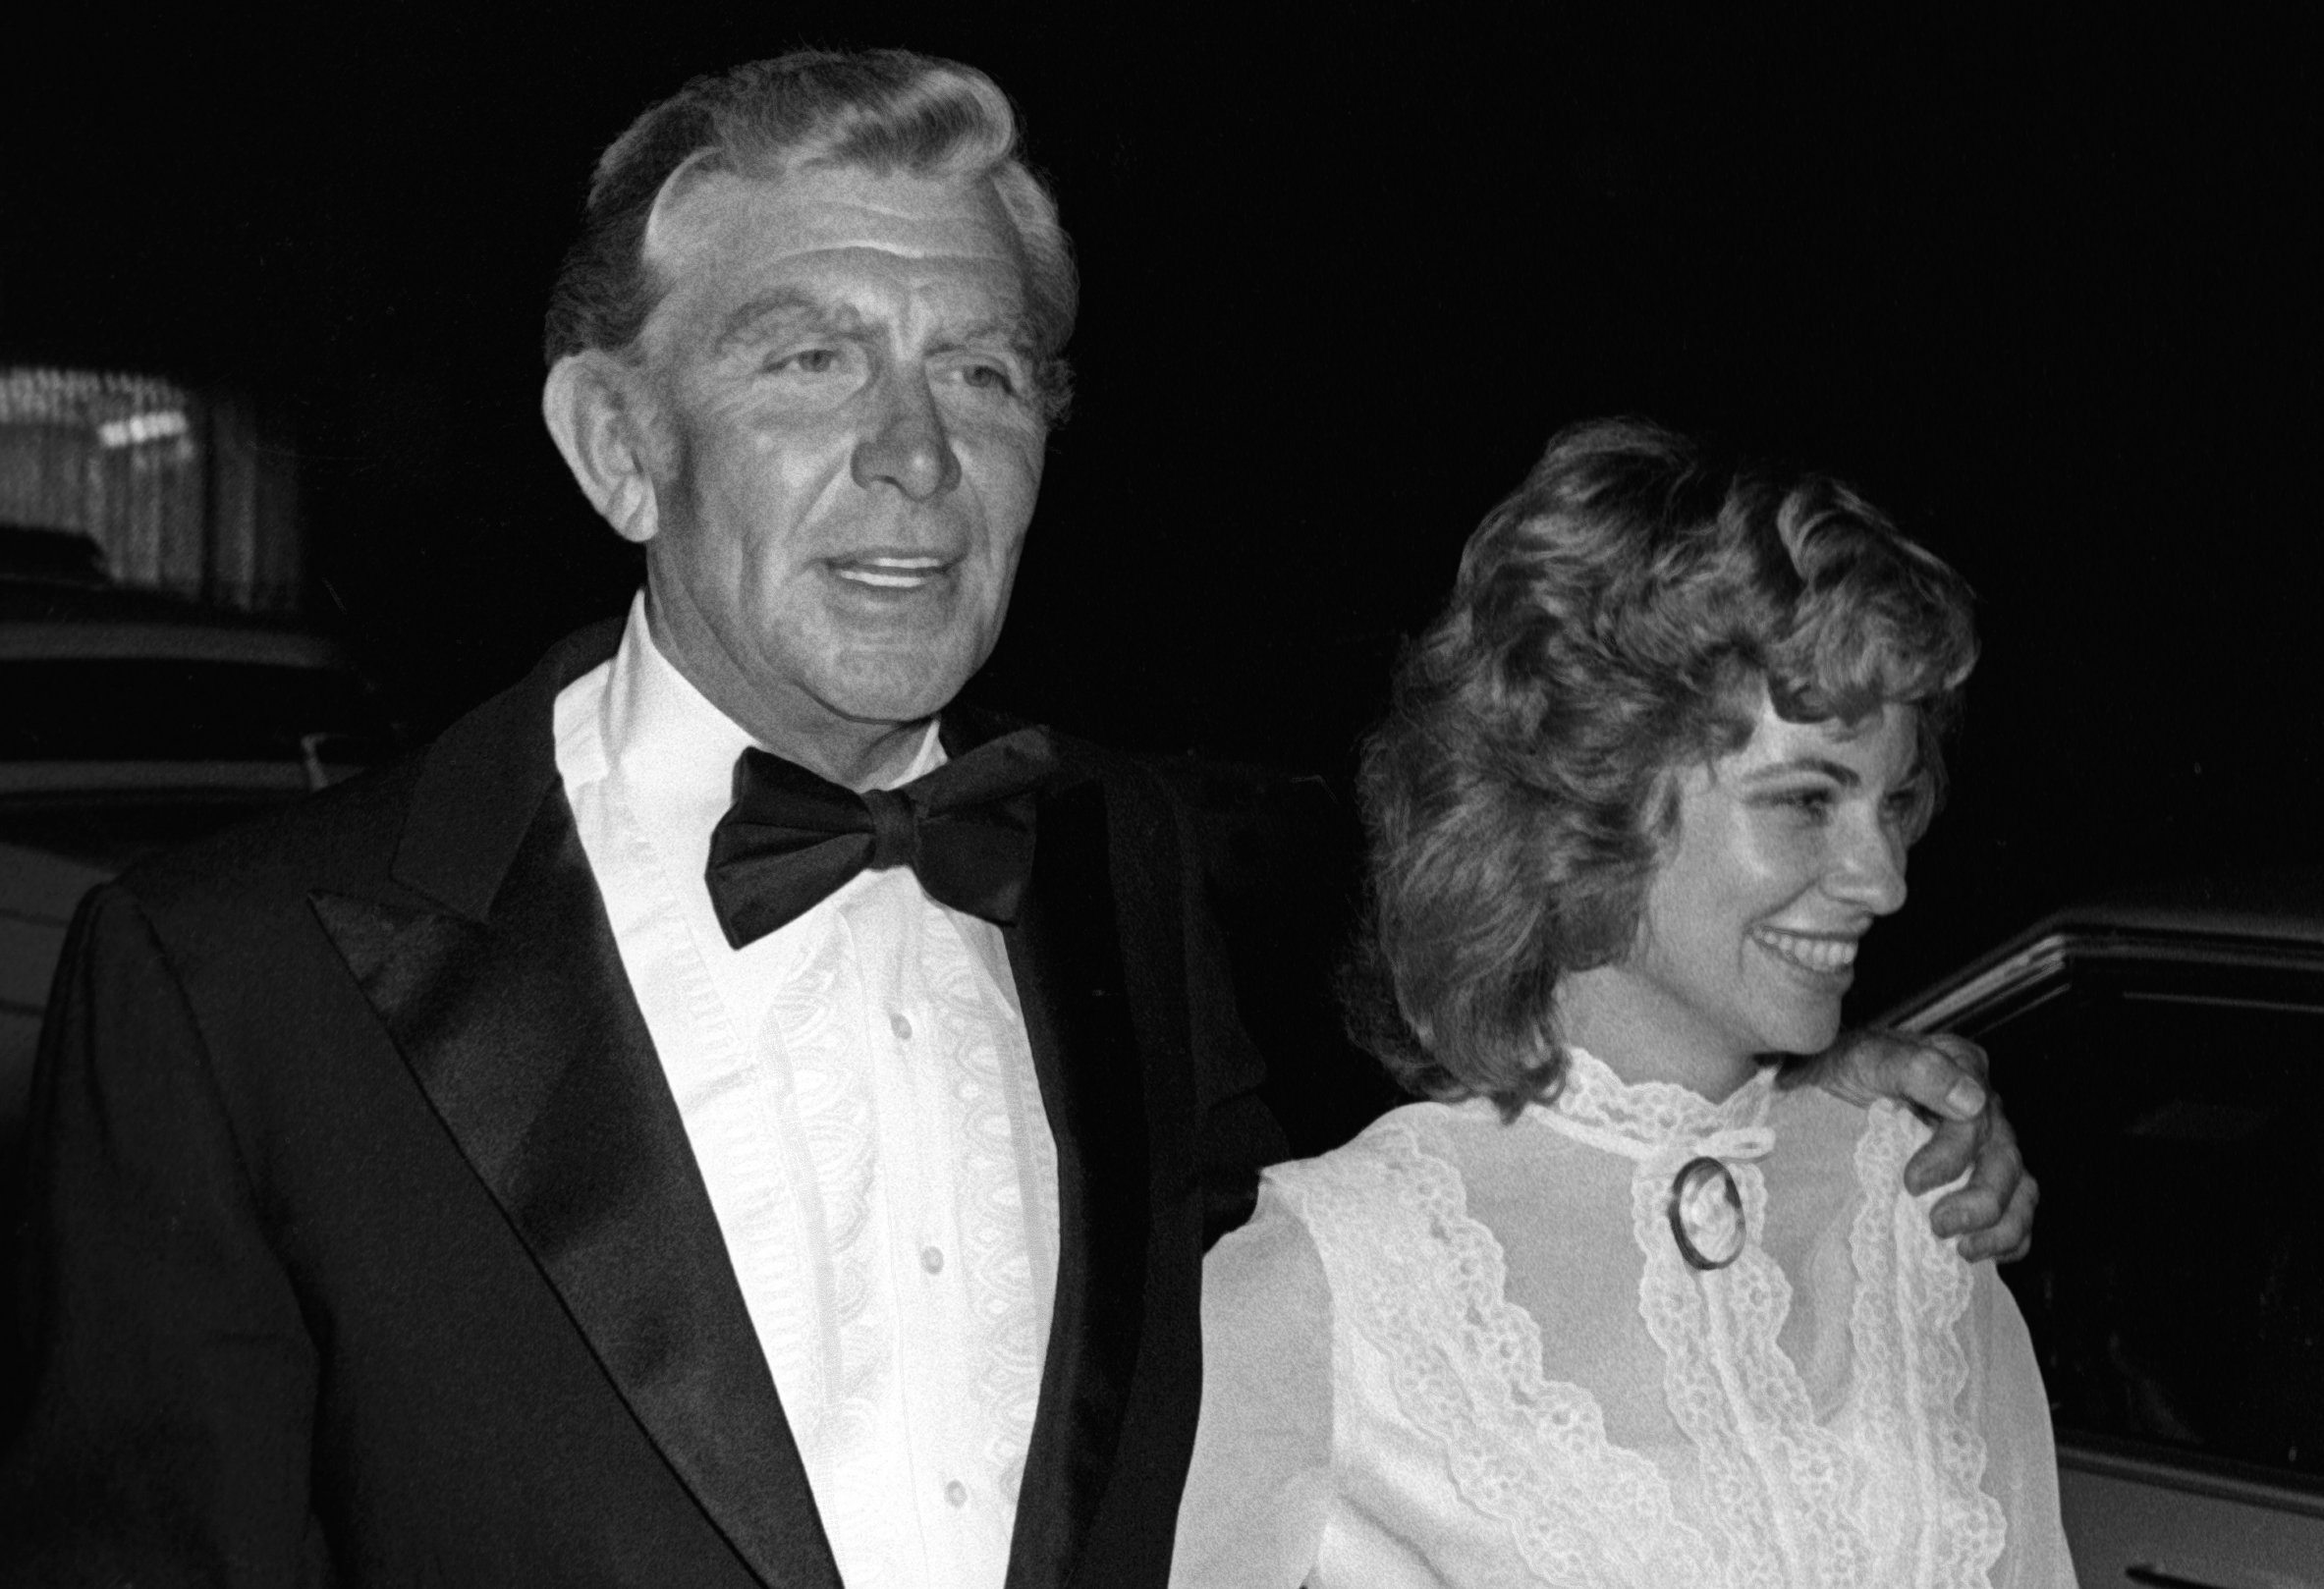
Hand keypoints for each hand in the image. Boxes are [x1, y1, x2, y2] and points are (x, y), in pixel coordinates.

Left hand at [1783, 1028, 2036, 1261]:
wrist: (1818, 1089)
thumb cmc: (1842, 1071)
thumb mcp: (1866, 1059)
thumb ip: (1916, 1068)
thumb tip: (1969, 1100)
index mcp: (1963, 1069)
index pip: (1975, 1121)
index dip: (1951, 1157)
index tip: (1912, 1182)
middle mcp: (1981, 1108)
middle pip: (2005, 1160)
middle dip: (1980, 1201)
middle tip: (1939, 1225)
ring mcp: (1985, 1145)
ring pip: (2020, 1189)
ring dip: (2000, 1227)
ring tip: (1963, 1249)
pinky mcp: (1978, 1177)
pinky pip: (2014, 1212)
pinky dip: (2007, 1238)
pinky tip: (1977, 1253)